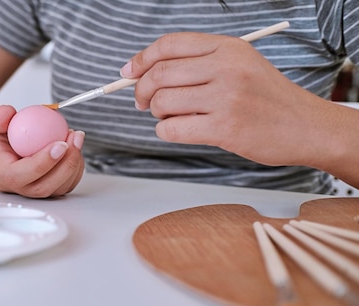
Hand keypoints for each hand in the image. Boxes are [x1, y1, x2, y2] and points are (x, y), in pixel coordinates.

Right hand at [0, 105, 84, 197]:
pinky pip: (65, 184)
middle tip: (75, 139)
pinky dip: (76, 168)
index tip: (60, 144)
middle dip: (65, 165)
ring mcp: (33, 189)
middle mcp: (18, 187)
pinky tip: (76, 146)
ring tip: (76, 138)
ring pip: (58, 188)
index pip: (21, 175)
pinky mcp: (45, 186)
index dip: (43, 163)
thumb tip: (8, 114)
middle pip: (44, 187)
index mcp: (1, 173)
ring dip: (74, 165)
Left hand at [120, 32, 329, 166]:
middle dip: (141, 91)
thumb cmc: (266, 97)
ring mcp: (226, 97)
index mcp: (227, 47)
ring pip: (161, 102)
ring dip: (157, 113)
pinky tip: (181, 129)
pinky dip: (166, 131)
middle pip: (159, 74)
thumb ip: (198, 64)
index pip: (169, 44)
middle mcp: (226, 67)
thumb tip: (143, 72)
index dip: (141, 59)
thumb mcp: (240, 64)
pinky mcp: (224, 128)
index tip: (128, 72)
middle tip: (142, 102)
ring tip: (171, 116)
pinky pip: (171, 129)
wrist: (306, 126)